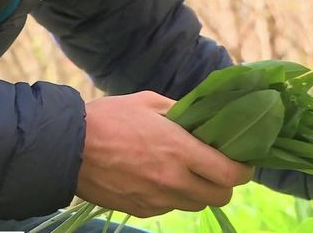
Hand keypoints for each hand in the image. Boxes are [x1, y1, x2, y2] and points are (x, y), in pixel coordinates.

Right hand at [76, 91, 252, 217]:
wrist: (68, 147)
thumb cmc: (110, 118)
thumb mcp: (150, 102)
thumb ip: (182, 112)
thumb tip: (202, 119)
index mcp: (180, 150)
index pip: (230, 174)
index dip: (244, 170)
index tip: (242, 162)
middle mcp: (173, 180)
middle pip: (220, 196)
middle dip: (225, 183)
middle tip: (216, 167)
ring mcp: (157, 199)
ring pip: (196, 205)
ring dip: (199, 191)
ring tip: (187, 172)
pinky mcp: (142, 209)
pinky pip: (170, 208)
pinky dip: (174, 196)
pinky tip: (159, 178)